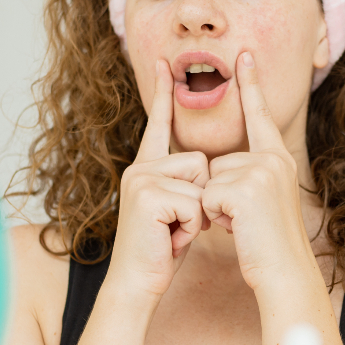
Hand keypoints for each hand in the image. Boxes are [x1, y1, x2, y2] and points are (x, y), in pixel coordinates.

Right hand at [107, 60, 209, 300]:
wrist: (138, 281)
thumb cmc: (161, 249)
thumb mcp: (176, 210)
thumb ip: (184, 184)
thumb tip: (206, 167)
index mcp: (146, 167)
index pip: (159, 124)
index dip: (163, 94)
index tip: (165, 64)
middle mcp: (140, 167)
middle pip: (200, 160)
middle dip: (202, 198)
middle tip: (178, 225)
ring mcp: (141, 179)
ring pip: (200, 180)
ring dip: (197, 213)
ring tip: (174, 231)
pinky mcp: (148, 195)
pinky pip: (195, 200)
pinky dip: (190, 225)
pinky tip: (170, 238)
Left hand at [202, 52, 313, 291]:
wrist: (283, 271)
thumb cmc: (267, 243)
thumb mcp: (263, 200)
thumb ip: (248, 175)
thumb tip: (218, 167)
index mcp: (277, 159)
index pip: (260, 116)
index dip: (251, 84)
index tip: (244, 53)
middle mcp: (273, 159)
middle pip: (218, 162)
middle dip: (219, 194)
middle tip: (244, 219)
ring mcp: (261, 172)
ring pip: (211, 178)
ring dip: (216, 206)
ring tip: (243, 224)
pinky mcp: (246, 189)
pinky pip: (209, 195)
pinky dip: (215, 216)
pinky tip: (238, 228)